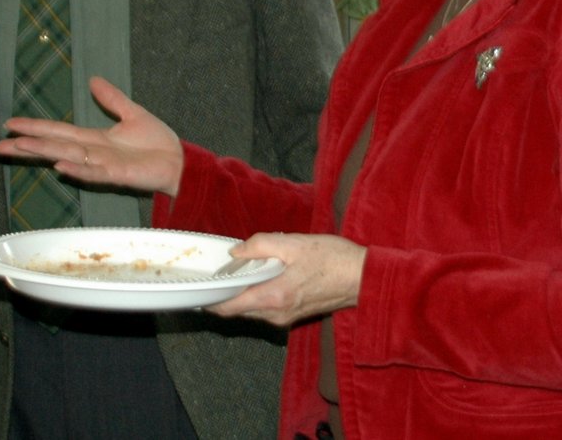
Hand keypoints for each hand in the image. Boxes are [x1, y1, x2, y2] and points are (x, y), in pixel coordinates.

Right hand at [0, 76, 183, 195]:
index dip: (35, 127)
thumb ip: (112, 99)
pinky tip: (60, 168)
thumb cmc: (156, 144)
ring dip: (43, 153)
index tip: (10, 124)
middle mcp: (92, 153)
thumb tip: (93, 79)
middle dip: (27, 145)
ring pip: (66, 157)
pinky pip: (93, 173)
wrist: (178, 161)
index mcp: (94, 139)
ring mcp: (102, 164)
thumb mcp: (132, 114)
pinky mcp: (117, 174)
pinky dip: (77, 170)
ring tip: (20, 147)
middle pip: (53, 146)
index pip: (58, 132)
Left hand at [208, 233, 366, 326]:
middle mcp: (276, 314)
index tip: (198, 287)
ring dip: (241, 294)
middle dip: (224, 293)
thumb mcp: (294, 243)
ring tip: (239, 269)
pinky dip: (256, 295)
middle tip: (217, 270)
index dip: (209, 299)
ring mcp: (286, 318)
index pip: (229, 307)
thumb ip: (261, 245)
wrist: (363, 277)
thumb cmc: (333, 259)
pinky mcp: (294, 315)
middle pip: (238, 310)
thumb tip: (235, 252)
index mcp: (273, 297)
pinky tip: (261, 274)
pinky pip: (265, 309)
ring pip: (251, 310)